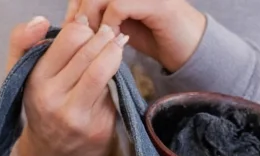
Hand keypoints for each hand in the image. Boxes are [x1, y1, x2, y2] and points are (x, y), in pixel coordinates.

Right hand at [6, 18, 128, 155]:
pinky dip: (114, 82)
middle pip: (91, 51)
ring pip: (104, 70)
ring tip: (117, 46)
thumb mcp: (20, 74)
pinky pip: (112, 94)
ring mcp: (79, 118)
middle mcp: (55, 101)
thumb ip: (21, 41)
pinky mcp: (99, 129)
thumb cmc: (40, 107)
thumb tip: (41, 20)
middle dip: (105, 37)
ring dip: (115, 53)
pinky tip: (110, 80)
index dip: (84, 28)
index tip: (88, 29)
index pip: (70, 37)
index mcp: (36, 82)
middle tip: (111, 33)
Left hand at [64, 0, 206, 72]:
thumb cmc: (154, 35)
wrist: (188, 47)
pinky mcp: (156, 3)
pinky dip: (109, 24)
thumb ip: (100, 16)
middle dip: (80, 13)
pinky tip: (111, 40)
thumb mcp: (121, 23)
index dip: (76, 7)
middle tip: (78, 38)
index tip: (71, 31)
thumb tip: (72, 20)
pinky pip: (118, 6)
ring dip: (92, 19)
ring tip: (93, 40)